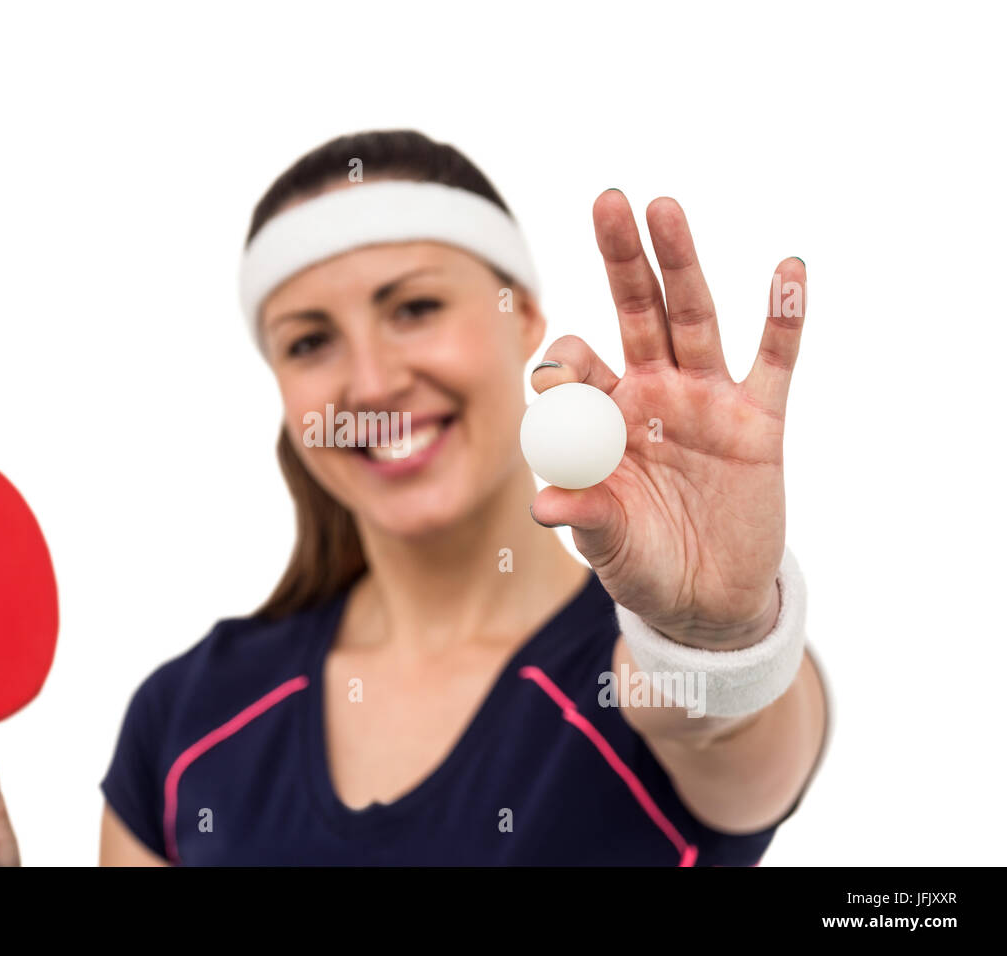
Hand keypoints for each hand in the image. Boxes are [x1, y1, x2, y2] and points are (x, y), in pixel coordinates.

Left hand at [530, 190, 805, 648]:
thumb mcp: (610, 545)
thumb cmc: (642, 562)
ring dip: (682, 263)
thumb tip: (544, 504)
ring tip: (665, 207)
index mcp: (603, 416)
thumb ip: (585, 518)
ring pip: (694, 318)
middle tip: (608, 200)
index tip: (558, 374)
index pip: (577, 366)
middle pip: (636, 311)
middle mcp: (651, 392)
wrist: (706, 599)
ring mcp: (706, 400)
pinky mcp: (759, 421)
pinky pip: (776, 361)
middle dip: (622, 259)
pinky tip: (788, 268)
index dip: (565, 361)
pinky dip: (784, 317)